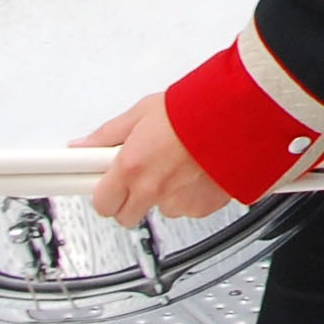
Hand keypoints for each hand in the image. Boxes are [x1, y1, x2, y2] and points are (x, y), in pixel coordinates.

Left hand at [78, 92, 231, 228]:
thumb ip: (109, 134)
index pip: (100, 202)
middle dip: (129, 199)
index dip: (104, 193)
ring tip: (179, 164)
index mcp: (131, 167)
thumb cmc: (196, 107)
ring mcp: (179, 201)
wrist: (239, 113)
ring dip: (164, 194)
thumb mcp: (144, 111)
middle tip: (142, 175)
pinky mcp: (204, 206)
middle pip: (126, 216)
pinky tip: (198, 170)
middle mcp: (152, 190)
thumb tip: (84, 144)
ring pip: (161, 209)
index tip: (106, 184)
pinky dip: (191, 194)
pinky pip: (189, 207)